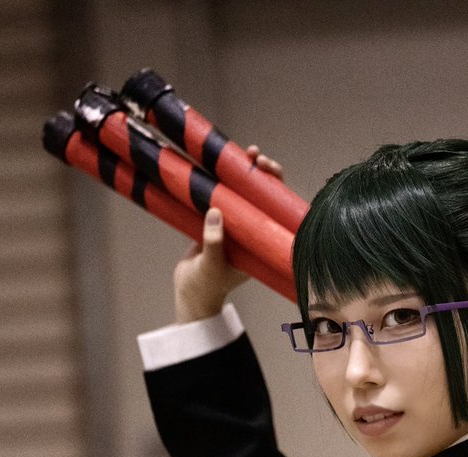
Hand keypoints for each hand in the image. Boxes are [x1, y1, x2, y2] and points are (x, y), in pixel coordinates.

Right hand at [172, 146, 285, 322]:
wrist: (189, 293)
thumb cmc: (206, 285)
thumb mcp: (212, 265)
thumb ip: (214, 241)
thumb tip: (216, 212)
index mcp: (262, 241)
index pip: (278, 209)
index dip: (277, 187)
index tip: (269, 171)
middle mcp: (253, 229)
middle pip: (263, 195)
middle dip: (262, 173)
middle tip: (255, 156)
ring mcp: (235, 224)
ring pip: (242, 191)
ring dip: (241, 172)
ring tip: (243, 152)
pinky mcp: (216, 220)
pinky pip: (220, 195)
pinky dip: (219, 180)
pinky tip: (217, 165)